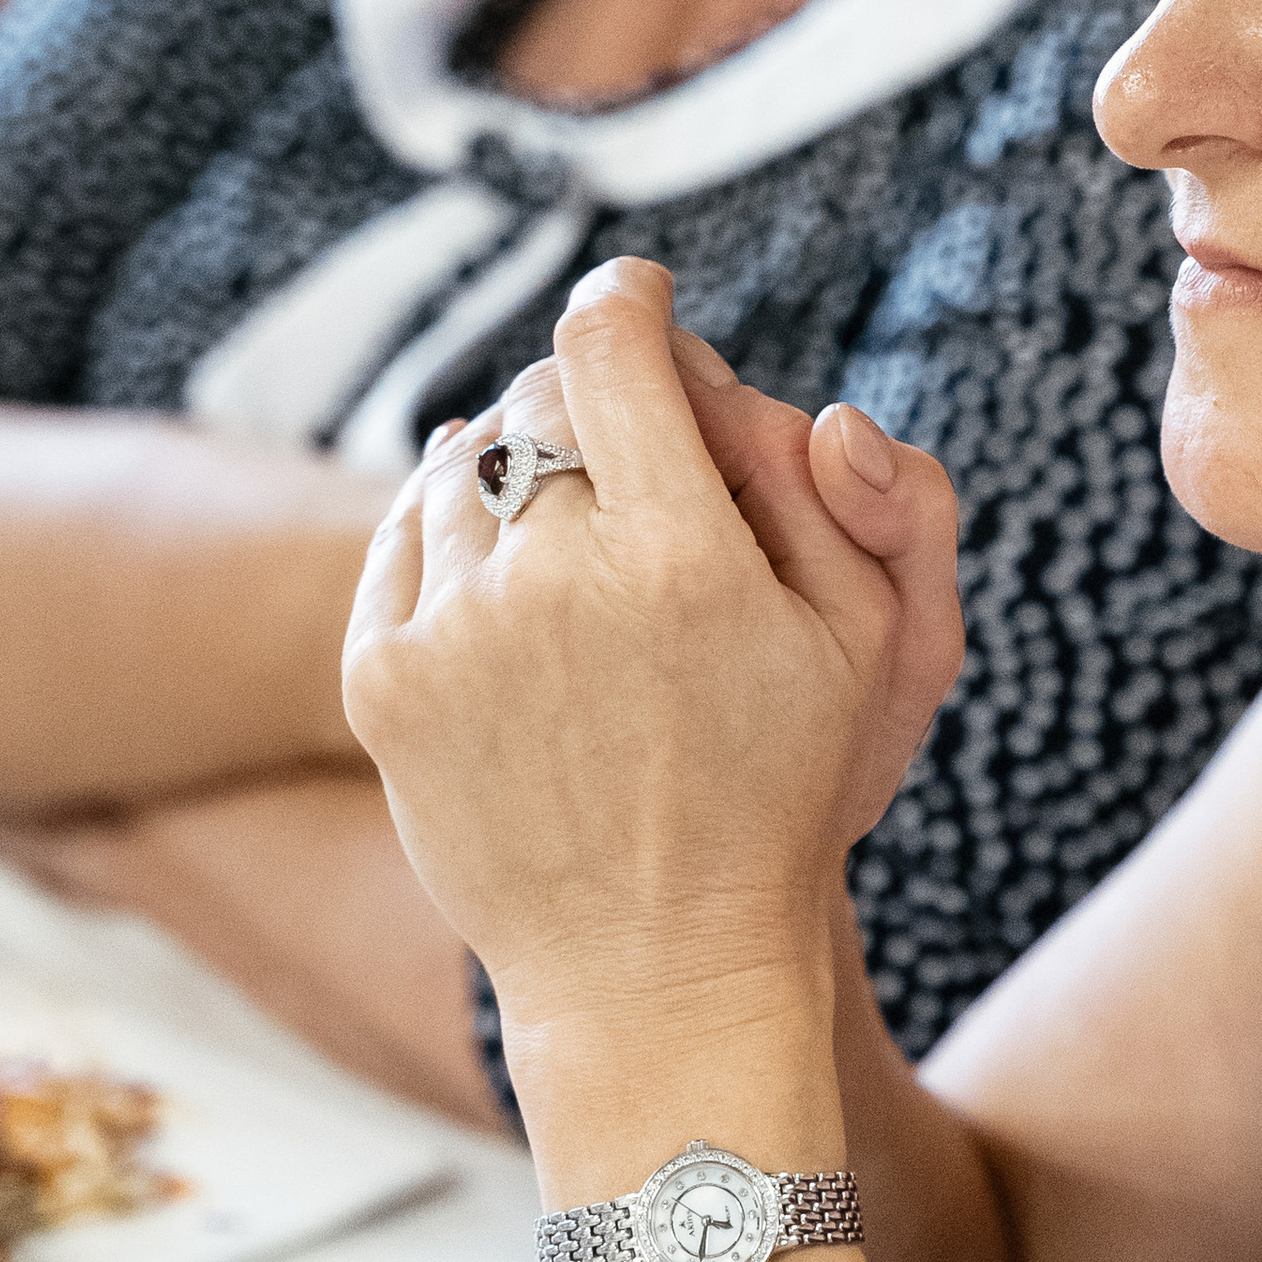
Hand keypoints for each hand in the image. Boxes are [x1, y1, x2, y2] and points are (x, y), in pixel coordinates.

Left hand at [342, 260, 963, 1058]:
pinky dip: (448, 527)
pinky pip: (403, 541)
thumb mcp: (878, 643)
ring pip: (465, 464)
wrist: (655, 964)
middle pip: (538, 396)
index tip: (639, 296)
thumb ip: (858, 495)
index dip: (628, 299)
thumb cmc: (786, 789)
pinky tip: (501, 568)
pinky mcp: (384, 683)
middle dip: (589, 397)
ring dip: (520, 469)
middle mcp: (555, 578)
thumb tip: (778, 394)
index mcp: (682, 554)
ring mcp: (455, 631)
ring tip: (575, 534)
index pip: (614, 345)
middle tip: (633, 447)